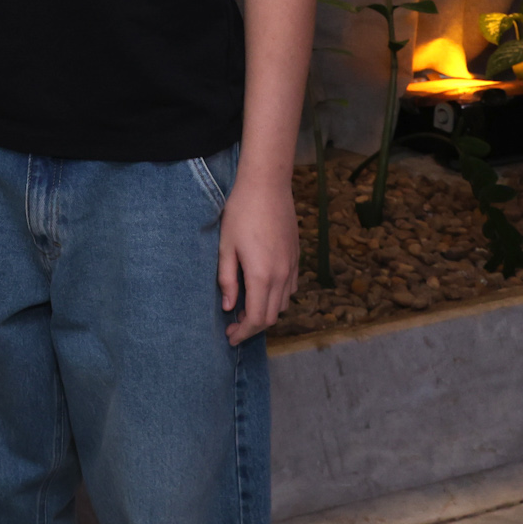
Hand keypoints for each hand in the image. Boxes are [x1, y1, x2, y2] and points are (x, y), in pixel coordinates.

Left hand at [218, 175, 296, 344]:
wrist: (267, 186)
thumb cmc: (240, 213)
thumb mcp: (225, 247)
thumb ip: (227, 279)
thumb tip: (228, 306)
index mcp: (262, 276)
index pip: (256, 318)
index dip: (243, 332)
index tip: (229, 337)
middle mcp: (281, 276)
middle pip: (271, 316)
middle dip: (252, 328)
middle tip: (233, 328)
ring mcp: (292, 267)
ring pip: (283, 304)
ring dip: (265, 313)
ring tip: (244, 309)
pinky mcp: (296, 258)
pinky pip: (290, 288)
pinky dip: (277, 298)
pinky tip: (261, 291)